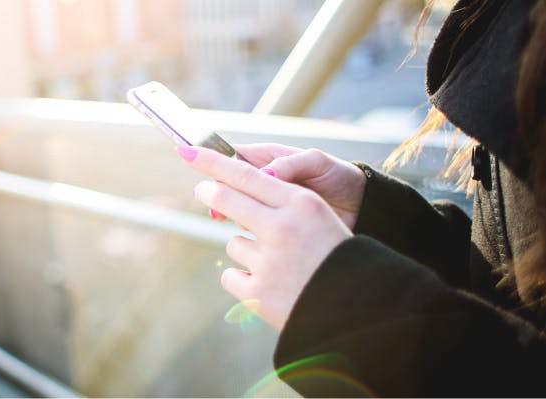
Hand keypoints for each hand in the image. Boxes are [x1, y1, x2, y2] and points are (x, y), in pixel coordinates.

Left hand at [177, 145, 352, 330]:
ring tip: (277, 266)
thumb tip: (236, 190)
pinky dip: (243, 280)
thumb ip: (281, 202)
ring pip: (233, 242)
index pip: (246, 174)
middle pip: (227, 198)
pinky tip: (268, 287)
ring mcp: (268, 262)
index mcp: (302, 204)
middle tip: (203, 191)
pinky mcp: (258, 292)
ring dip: (246, 250)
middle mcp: (283, 228)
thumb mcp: (319, 217)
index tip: (187, 151)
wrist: (357, 308)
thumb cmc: (336, 256)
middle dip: (210, 192)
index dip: (212, 161)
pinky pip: (230, 275)